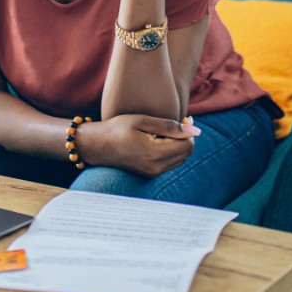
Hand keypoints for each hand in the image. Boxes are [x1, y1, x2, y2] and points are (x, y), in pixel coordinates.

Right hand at [77, 114, 197, 177]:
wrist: (96, 145)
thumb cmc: (117, 128)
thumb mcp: (142, 121)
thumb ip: (169, 126)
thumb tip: (195, 131)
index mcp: (154, 153)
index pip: (188, 145)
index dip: (189, 131)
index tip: (182, 118)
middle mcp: (156, 167)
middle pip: (187, 153)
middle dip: (186, 137)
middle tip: (177, 122)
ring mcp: (153, 172)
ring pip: (181, 158)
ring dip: (180, 144)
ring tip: (166, 130)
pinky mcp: (150, 173)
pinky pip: (172, 162)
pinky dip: (172, 150)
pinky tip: (160, 139)